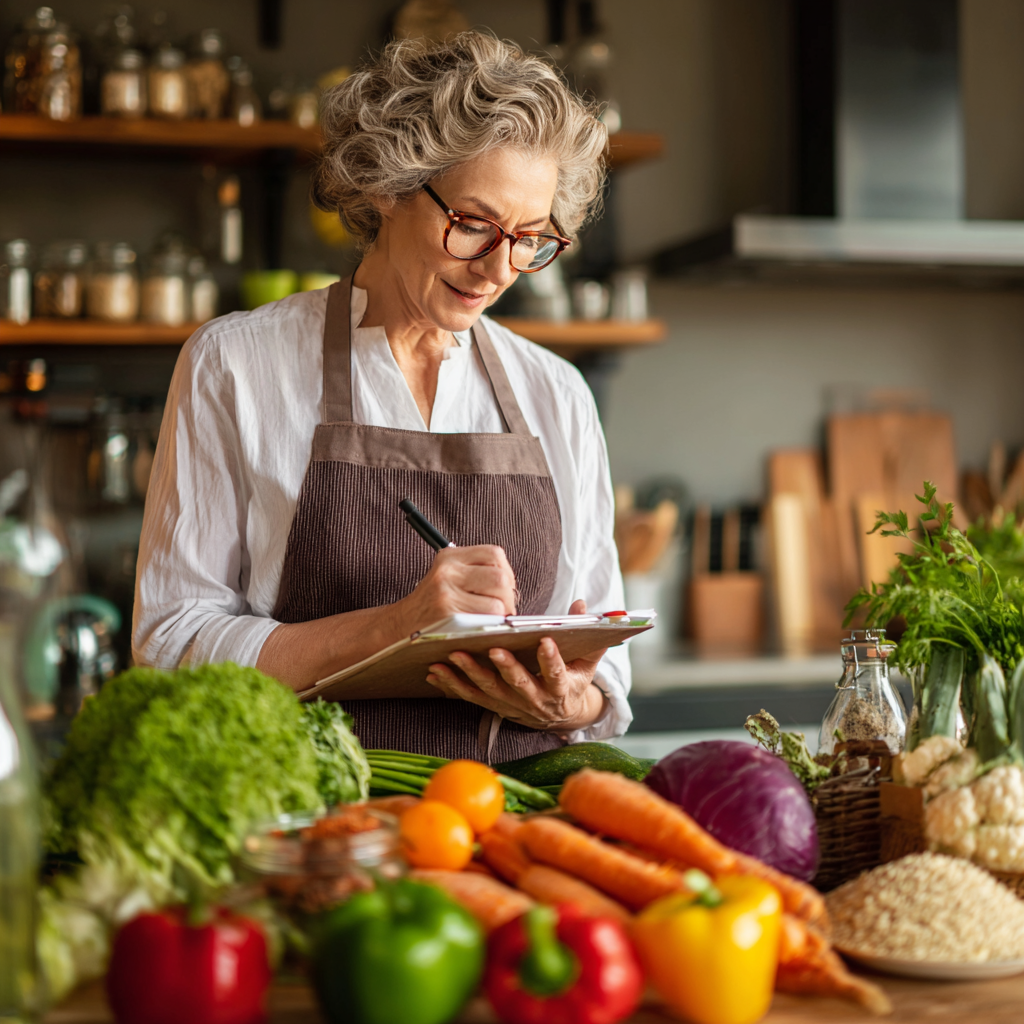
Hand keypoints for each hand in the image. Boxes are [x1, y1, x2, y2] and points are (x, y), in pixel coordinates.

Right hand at [390, 545, 516, 634]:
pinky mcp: (448, 614)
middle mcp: (447, 570)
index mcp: (450, 556)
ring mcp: (446, 592)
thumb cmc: (430, 606)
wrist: (398, 626)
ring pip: (498, 600)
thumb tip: (512, 587)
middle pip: (500, 577)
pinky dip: (492, 626)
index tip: (503, 589)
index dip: (507, 573)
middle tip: (503, 610)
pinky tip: (483, 629)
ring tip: (492, 621)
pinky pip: (487, 619)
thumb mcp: (447, 577)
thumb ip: (476, 573)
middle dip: (508, 597)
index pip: (495, 554)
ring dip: (502, 614)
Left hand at [425, 599, 608, 731]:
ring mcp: (512, 705)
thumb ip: (588, 635)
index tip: (545, 641)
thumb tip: (581, 605)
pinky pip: (471, 697)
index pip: (557, 673)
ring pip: (489, 690)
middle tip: (493, 649)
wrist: (561, 715)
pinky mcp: (495, 706)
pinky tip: (435, 672)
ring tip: (454, 655)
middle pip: (518, 683)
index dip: (551, 660)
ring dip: (470, 673)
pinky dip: (451, 685)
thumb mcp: (587, 661)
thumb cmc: (572, 680)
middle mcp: (535, 700)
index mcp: (561, 689)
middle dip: (506, 667)